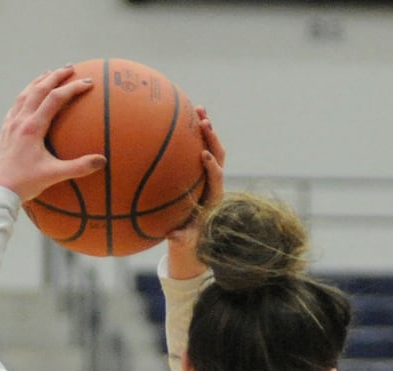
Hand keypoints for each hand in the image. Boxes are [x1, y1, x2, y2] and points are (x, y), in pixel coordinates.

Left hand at [0, 67, 106, 202]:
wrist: (0, 191)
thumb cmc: (27, 184)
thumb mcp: (55, 175)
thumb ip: (79, 167)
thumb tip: (103, 161)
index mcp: (33, 127)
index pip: (55, 99)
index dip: (73, 88)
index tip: (88, 82)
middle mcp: (20, 120)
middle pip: (39, 89)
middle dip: (56, 76)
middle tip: (71, 68)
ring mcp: (11, 124)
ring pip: (25, 94)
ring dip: (39, 81)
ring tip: (49, 74)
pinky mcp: (5, 131)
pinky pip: (16, 106)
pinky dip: (25, 95)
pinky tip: (29, 96)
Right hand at [166, 107, 225, 278]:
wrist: (198, 232)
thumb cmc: (190, 237)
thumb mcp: (185, 240)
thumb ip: (181, 238)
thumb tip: (172, 237)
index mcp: (214, 197)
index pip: (217, 178)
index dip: (213, 167)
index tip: (204, 156)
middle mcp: (216, 182)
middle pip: (220, 155)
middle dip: (213, 139)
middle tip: (204, 122)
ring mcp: (210, 173)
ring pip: (213, 147)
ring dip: (207, 129)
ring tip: (198, 109)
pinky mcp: (202, 169)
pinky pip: (200, 147)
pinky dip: (194, 133)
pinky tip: (183, 116)